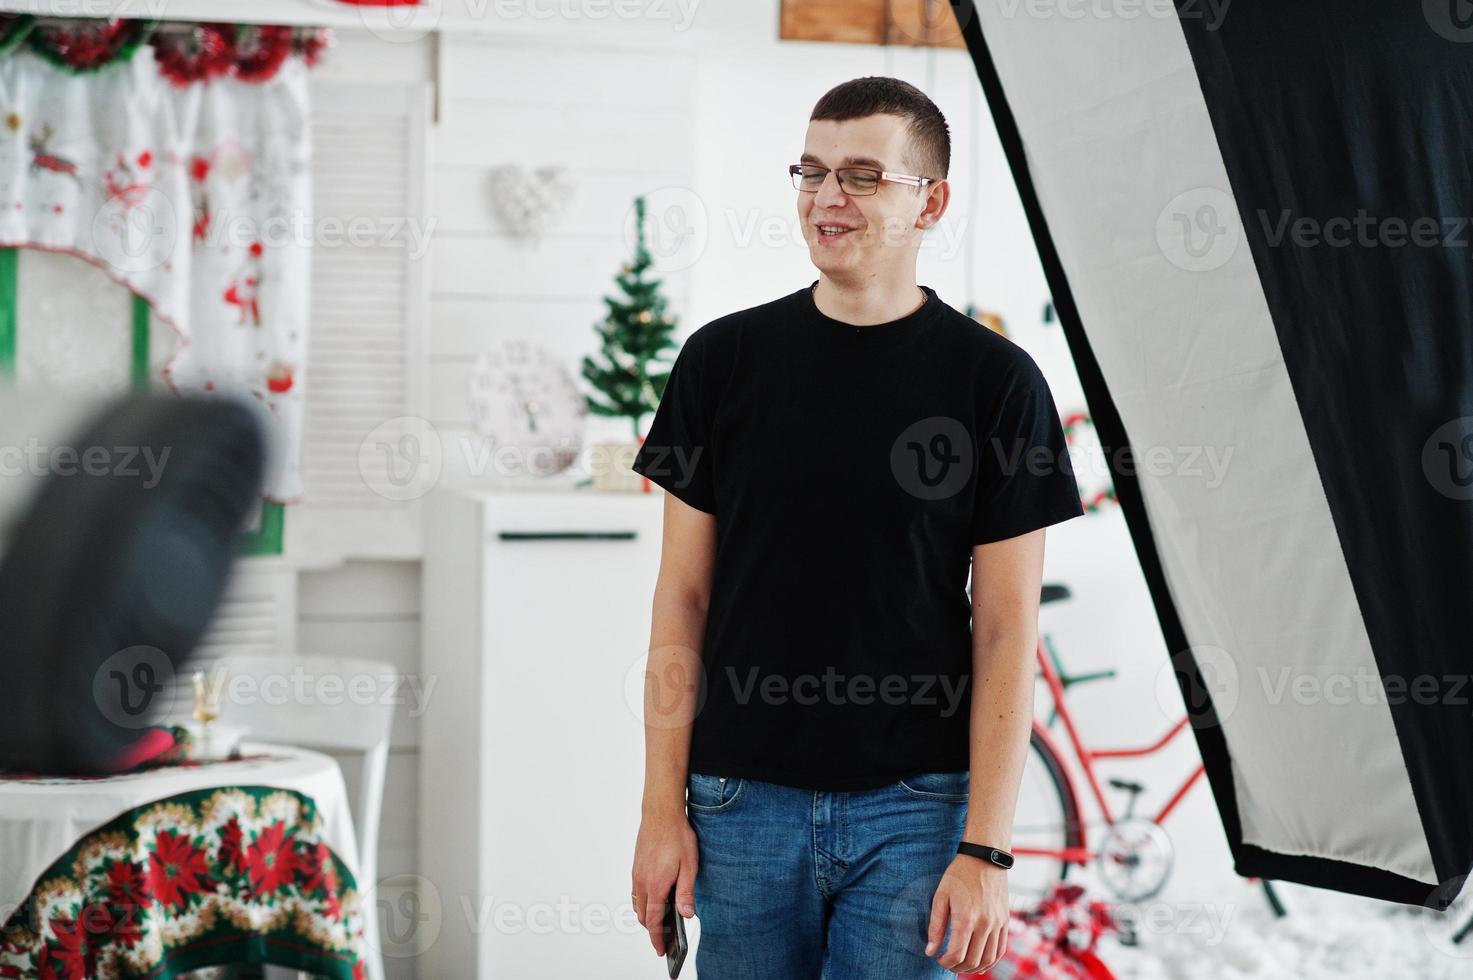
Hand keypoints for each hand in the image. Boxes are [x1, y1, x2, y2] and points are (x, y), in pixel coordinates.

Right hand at [631, 810, 698, 955]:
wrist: (661, 814)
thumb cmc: (677, 837)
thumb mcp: (689, 866)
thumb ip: (686, 893)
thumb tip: (686, 915)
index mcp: (656, 885)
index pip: (654, 921)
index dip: (657, 938)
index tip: (661, 950)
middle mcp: (642, 882)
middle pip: (644, 916)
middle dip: (653, 930)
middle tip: (665, 939)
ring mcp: (637, 874)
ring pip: (638, 905)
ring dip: (647, 917)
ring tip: (662, 922)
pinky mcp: (636, 867)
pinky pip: (636, 893)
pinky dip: (643, 903)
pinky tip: (654, 901)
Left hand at [925, 856, 1009, 973]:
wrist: (985, 858)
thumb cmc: (959, 875)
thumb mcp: (941, 896)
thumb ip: (935, 926)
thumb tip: (930, 951)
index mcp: (966, 918)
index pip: (957, 954)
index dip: (946, 962)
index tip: (938, 958)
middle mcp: (985, 924)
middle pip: (972, 960)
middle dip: (957, 967)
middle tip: (947, 962)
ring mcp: (998, 924)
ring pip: (988, 959)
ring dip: (973, 968)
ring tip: (961, 964)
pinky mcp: (1005, 922)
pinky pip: (1000, 950)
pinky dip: (990, 961)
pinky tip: (979, 962)